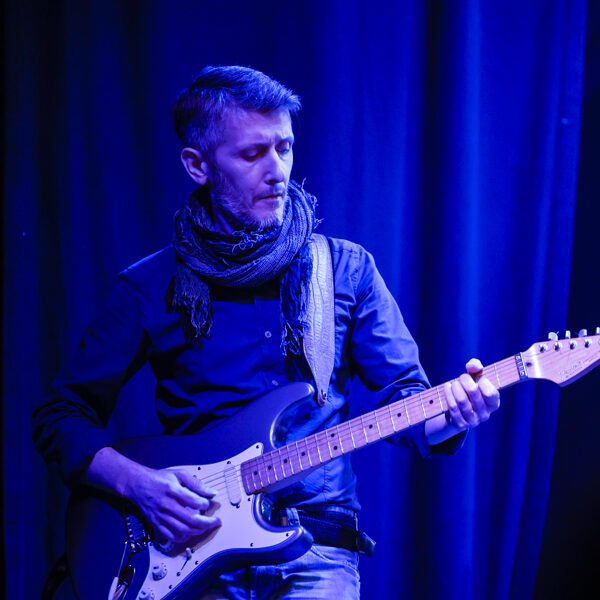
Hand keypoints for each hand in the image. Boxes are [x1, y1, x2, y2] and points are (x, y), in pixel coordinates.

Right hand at [87, 447, 220, 543]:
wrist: (139, 484)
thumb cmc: (159, 479)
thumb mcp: (179, 474)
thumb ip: (196, 483)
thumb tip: (211, 492)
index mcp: (173, 490)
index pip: (194, 501)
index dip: (205, 504)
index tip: (209, 503)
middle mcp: (167, 505)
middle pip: (191, 519)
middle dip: (207, 522)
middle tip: (215, 521)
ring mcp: (161, 516)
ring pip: (182, 529)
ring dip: (197, 531)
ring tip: (205, 527)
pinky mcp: (157, 523)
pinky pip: (170, 536)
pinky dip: (182, 538)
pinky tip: (189, 534)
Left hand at [444, 358, 500, 428]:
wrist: (458, 409)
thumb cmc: (469, 389)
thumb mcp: (475, 377)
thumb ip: (476, 367)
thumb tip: (472, 365)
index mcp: (493, 404)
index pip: (491, 393)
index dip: (483, 382)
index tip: (479, 378)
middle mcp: (485, 414)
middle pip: (473, 393)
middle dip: (465, 380)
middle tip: (461, 377)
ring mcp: (473, 421)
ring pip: (462, 400)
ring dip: (455, 387)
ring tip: (453, 383)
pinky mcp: (460, 424)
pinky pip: (453, 407)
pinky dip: (448, 395)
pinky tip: (447, 387)